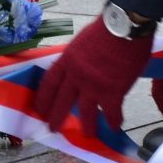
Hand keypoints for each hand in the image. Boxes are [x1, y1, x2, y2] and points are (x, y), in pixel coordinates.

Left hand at [33, 17, 152, 137]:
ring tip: (88, 134)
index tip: (39, 109)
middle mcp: (76, 76)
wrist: (123, 28)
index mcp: (67, 60)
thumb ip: (80, 57)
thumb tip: (83, 65)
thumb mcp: (83, 41)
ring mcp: (93, 87)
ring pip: (86, 112)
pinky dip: (113, 121)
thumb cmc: (106, 28)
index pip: (50, 83)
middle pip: (62, 101)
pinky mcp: (112, 93)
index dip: (43, 98)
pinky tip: (114, 127)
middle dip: (56, 117)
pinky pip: (111, 113)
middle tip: (52, 129)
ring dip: (87, 126)